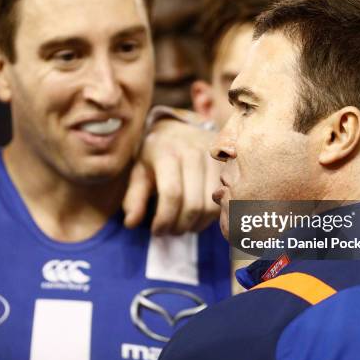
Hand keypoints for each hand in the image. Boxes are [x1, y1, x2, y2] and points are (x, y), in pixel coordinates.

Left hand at [123, 119, 219, 234]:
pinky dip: (211, 218)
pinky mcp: (228, 167)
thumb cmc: (156, 154)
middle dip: (180, 226)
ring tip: (184, 226)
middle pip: (194, 204)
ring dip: (197, 224)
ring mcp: (214, 160)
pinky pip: (225, 202)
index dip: (164, 220)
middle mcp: (194, 153)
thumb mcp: (139, 171)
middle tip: (170, 231)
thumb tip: (131, 223)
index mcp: (168, 153)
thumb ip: (134, 198)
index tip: (156, 231)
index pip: (171, 195)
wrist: (180, 127)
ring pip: (212, 206)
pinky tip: (198, 218)